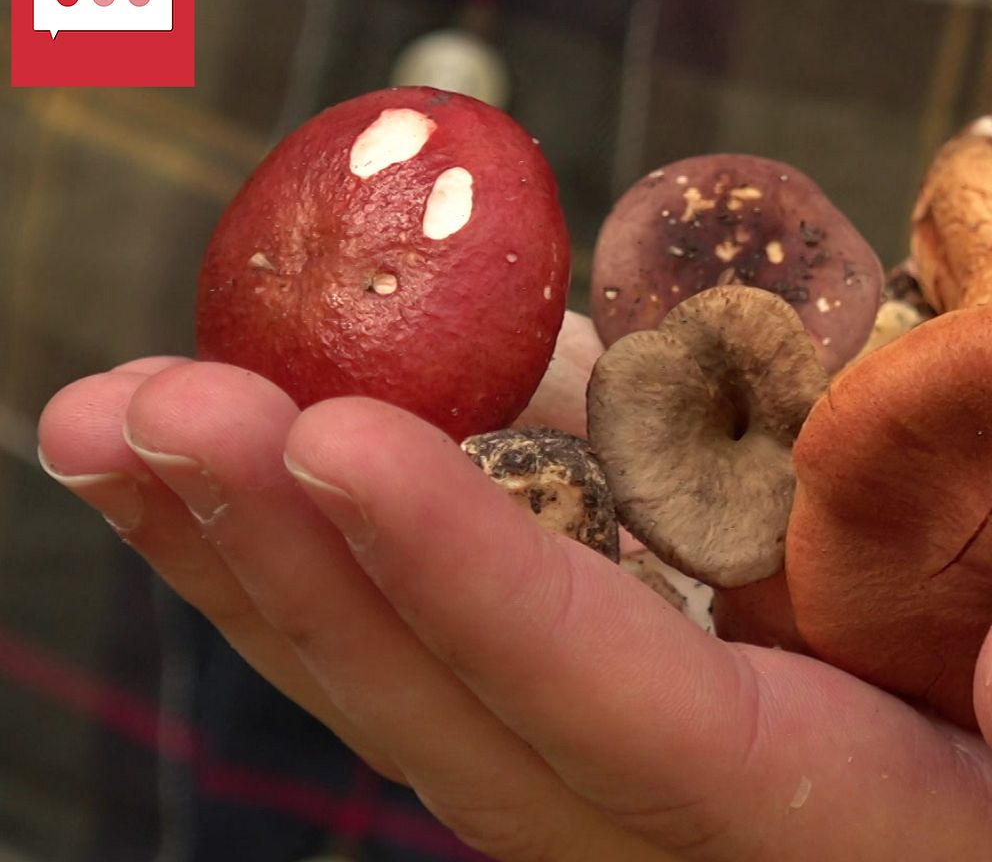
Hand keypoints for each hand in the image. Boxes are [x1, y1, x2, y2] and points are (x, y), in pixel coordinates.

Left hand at [37, 315, 991, 860]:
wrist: (958, 639)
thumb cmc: (987, 604)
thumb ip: (988, 642)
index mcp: (815, 816)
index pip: (615, 706)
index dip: (472, 583)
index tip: (336, 439)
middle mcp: (665, 816)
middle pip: (434, 706)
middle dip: (273, 553)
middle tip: (127, 410)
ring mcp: (588, 754)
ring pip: (382, 671)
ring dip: (242, 542)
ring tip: (116, 425)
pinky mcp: (555, 682)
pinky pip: (414, 616)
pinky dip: (319, 531)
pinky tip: (240, 443)